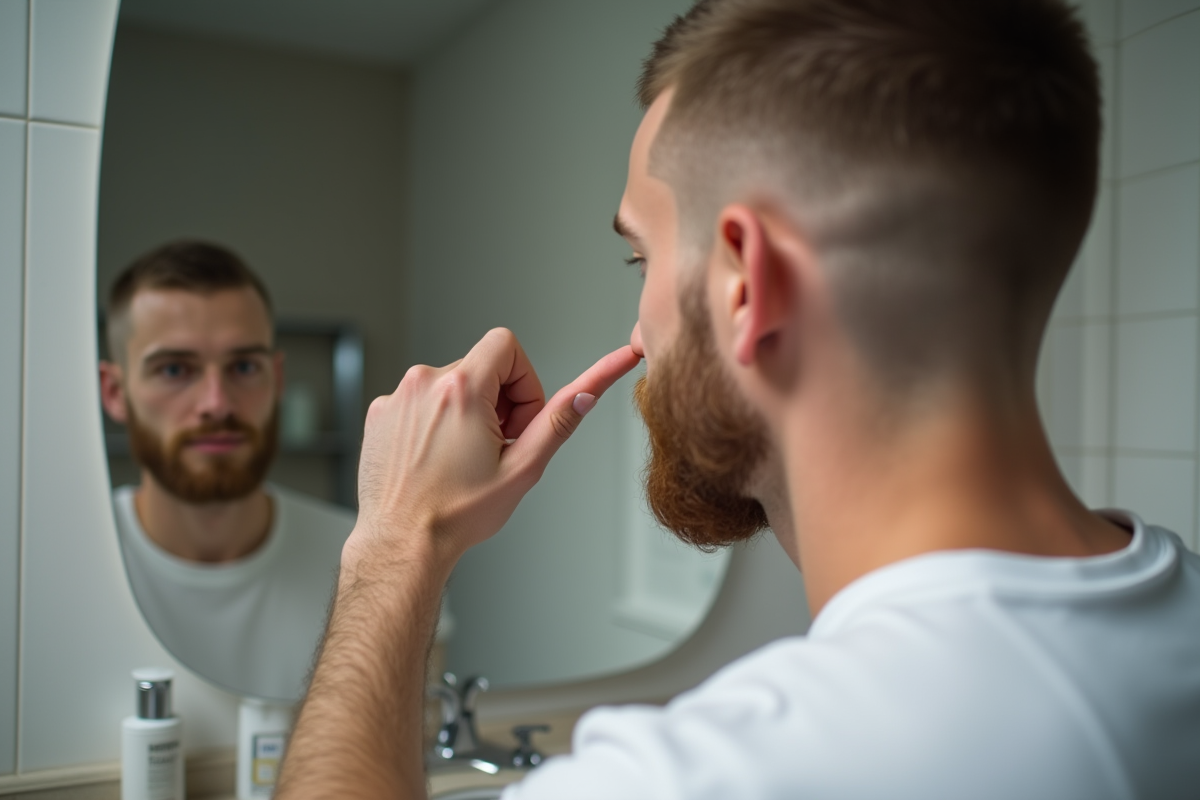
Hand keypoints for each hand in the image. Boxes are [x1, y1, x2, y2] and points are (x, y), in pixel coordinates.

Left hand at [347, 328, 640, 572]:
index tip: (518, 416)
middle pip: (481, 366)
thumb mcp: (522, 468)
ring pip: (451, 384)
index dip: (524, 379)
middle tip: (496, 445)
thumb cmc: (455, 513)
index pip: (507, 345)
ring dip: (467, 411)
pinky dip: (436, 422)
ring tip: (464, 456)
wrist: (403, 542)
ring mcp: (397, 398)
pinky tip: (439, 457)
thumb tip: (586, 394)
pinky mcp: (381, 413)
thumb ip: (558, 422)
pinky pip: (421, 400)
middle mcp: (423, 383)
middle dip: (498, 400)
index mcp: (461, 389)